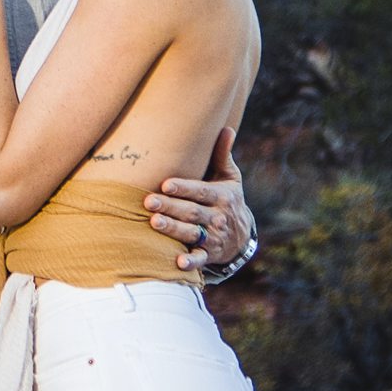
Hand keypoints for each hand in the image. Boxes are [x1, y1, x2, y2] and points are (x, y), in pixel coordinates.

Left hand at [146, 160, 254, 282]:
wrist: (242, 236)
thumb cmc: (227, 200)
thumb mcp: (229, 178)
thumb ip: (222, 156)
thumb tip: (225, 127)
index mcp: (221, 196)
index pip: (201, 191)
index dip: (184, 188)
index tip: (165, 184)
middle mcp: (217, 217)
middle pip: (192, 212)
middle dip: (171, 207)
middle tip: (149, 202)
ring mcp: (213, 237)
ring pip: (192, 233)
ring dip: (174, 229)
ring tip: (154, 223)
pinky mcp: (209, 255)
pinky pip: (200, 260)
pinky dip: (191, 263)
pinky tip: (178, 263)